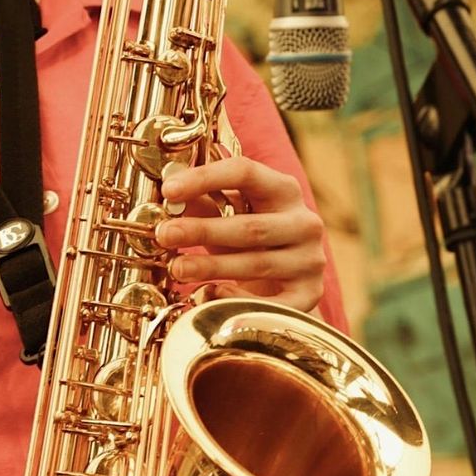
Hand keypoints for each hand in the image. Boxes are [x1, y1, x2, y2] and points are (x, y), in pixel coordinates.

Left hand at [155, 152, 325, 312]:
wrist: (286, 278)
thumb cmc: (251, 238)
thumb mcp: (228, 214)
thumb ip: (203, 203)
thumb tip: (169, 194)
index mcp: (284, 189)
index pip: (245, 173)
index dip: (204, 178)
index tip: (169, 189)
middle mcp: (304, 222)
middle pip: (250, 226)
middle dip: (202, 230)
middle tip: (165, 234)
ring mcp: (310, 260)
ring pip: (257, 264)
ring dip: (212, 266)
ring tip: (177, 268)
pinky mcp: (310, 294)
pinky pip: (272, 303)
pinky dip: (240, 299)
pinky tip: (212, 294)